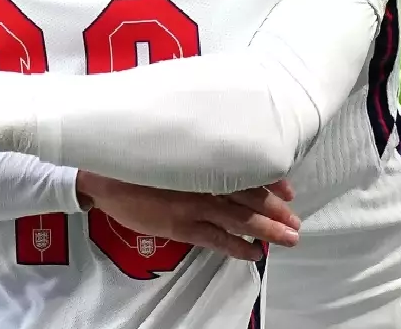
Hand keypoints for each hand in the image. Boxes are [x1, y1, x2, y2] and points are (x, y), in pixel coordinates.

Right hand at [76, 171, 299, 261]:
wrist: (102, 176)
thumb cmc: (134, 156)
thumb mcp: (167, 146)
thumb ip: (193, 152)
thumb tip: (219, 153)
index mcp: (200, 160)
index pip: (243, 170)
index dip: (269, 181)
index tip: (289, 189)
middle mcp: (202, 181)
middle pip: (248, 196)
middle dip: (276, 210)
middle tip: (297, 222)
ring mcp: (192, 205)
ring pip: (239, 219)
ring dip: (266, 230)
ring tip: (289, 238)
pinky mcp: (181, 226)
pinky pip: (216, 239)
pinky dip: (237, 246)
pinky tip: (254, 253)